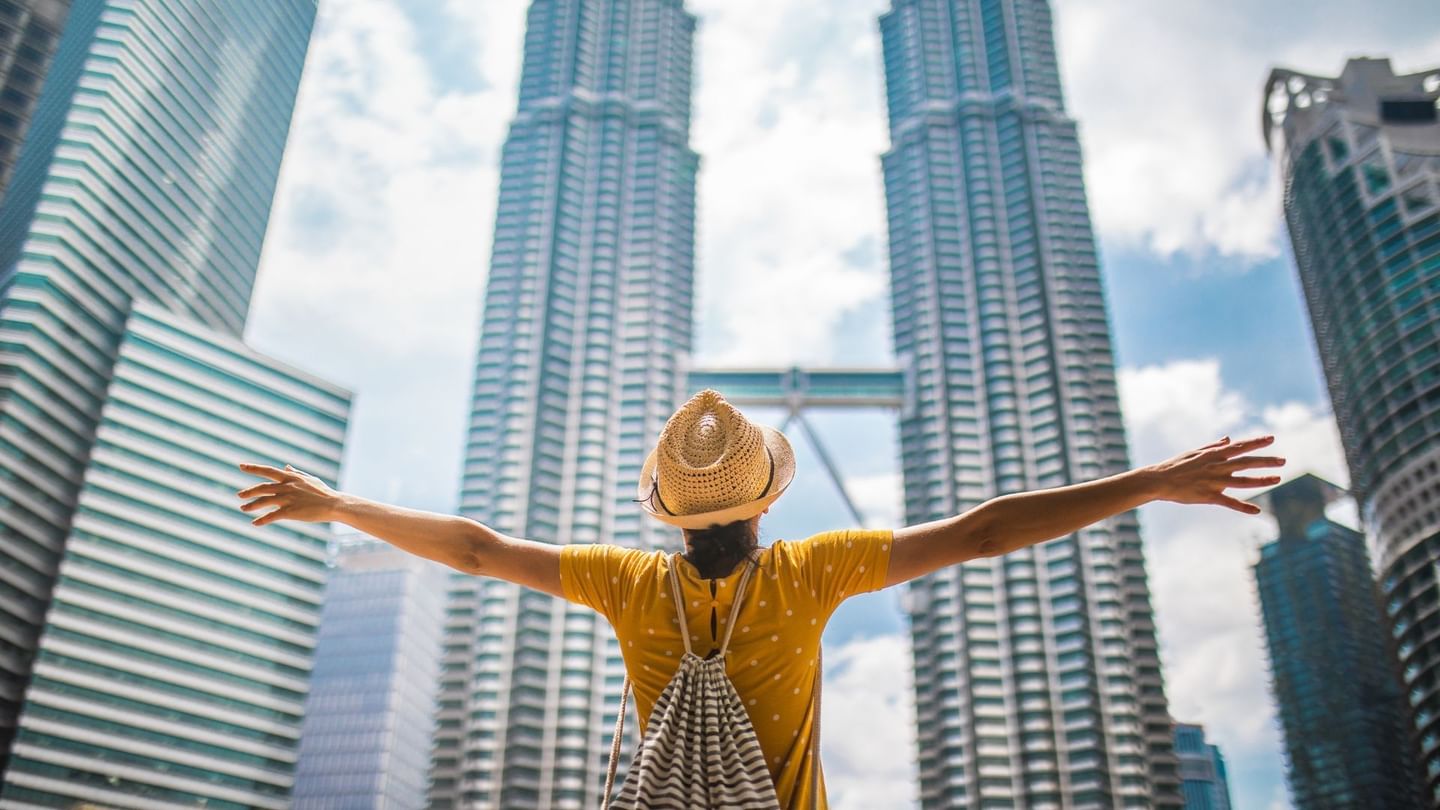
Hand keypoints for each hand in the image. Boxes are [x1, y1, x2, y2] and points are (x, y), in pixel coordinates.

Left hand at [236, 462, 342, 525]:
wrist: (334, 504)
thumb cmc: (323, 492)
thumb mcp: (309, 479)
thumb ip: (296, 472)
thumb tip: (286, 466)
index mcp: (290, 477)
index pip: (268, 470)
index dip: (253, 468)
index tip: (241, 466)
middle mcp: (286, 486)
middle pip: (262, 487)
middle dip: (249, 491)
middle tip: (239, 495)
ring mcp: (288, 499)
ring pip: (264, 501)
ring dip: (251, 505)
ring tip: (243, 508)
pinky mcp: (290, 511)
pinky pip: (271, 516)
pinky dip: (262, 520)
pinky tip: (255, 523)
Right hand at [1146, 435, 1285, 513]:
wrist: (1159, 480)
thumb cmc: (1175, 465)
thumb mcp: (1195, 452)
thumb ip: (1214, 446)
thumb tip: (1229, 439)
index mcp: (1214, 455)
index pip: (1240, 446)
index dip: (1257, 442)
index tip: (1272, 438)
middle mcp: (1217, 466)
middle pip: (1247, 462)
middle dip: (1266, 461)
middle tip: (1283, 460)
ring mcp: (1214, 482)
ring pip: (1243, 481)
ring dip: (1262, 480)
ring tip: (1278, 478)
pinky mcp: (1209, 496)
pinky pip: (1230, 502)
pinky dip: (1244, 507)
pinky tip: (1257, 511)